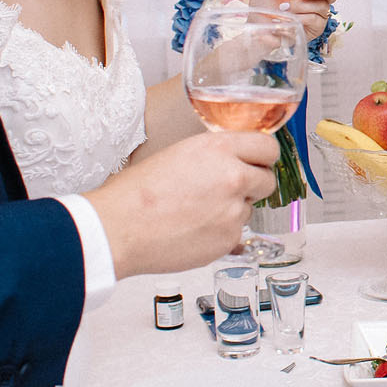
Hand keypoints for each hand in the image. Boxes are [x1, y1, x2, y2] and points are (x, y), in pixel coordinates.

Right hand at [90, 130, 281, 279]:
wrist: (119, 229)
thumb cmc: (136, 192)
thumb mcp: (179, 154)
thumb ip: (215, 155)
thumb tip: (234, 160)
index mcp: (219, 149)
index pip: (268, 147)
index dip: (263, 156)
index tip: (258, 162)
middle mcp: (233, 177)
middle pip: (267, 180)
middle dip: (252, 185)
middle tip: (227, 190)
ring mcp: (233, 211)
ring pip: (249, 208)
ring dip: (232, 210)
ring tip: (197, 212)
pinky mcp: (229, 239)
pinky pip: (236, 233)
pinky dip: (220, 233)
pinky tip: (193, 229)